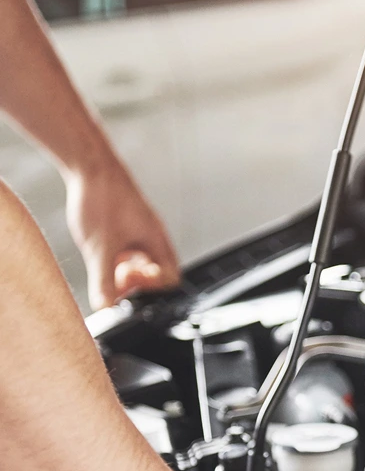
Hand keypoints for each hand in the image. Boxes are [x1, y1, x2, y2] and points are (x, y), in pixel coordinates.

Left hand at [64, 159, 178, 309]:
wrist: (89, 163)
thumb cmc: (101, 199)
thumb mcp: (100, 248)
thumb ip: (103, 281)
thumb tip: (105, 306)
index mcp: (156, 242)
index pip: (170, 278)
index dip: (150, 286)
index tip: (126, 280)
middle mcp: (152, 236)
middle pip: (157, 271)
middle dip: (136, 279)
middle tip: (114, 274)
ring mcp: (140, 229)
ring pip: (141, 259)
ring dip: (124, 267)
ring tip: (105, 260)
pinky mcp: (126, 222)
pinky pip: (129, 246)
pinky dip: (116, 253)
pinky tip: (98, 246)